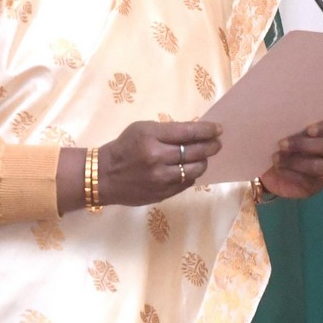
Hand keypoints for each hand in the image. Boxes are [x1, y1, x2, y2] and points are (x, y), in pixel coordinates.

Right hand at [98, 120, 221, 205]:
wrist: (104, 176)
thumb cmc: (124, 147)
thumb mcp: (142, 129)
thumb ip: (167, 130)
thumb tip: (196, 131)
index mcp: (151, 137)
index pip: (188, 132)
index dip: (207, 130)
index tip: (218, 129)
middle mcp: (157, 158)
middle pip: (196, 151)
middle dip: (211, 146)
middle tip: (217, 143)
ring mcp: (161, 178)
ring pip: (195, 169)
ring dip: (203, 162)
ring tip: (203, 157)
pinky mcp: (163, 193)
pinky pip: (187, 183)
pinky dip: (191, 175)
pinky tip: (189, 169)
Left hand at [257, 116, 322, 199]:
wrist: (268, 169)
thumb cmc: (276, 143)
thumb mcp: (279, 130)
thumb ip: (285, 123)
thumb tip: (278, 119)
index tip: (309, 129)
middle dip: (305, 145)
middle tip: (282, 143)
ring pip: (320, 166)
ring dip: (296, 161)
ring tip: (276, 158)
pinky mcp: (314, 184)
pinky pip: (308, 180)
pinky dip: (291, 173)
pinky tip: (278, 168)